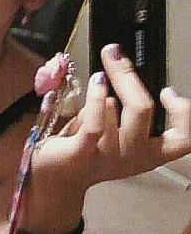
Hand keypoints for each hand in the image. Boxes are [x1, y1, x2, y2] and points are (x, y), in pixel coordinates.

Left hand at [34, 44, 190, 189]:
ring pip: (113, 109)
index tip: (168, 91)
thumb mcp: (116, 130)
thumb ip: (126, 109)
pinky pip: (95, 122)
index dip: (184, 113)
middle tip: (115, 54)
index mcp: (149, 153)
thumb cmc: (86, 148)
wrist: (55, 178)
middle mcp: (133, 159)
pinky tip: (96, 82)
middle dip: (127, 75)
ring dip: (98, 95)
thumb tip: (125, 66)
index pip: (184, 140)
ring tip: (90, 96)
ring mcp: (108, 159)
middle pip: (143, 109)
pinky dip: (96, 96)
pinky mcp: (82, 155)